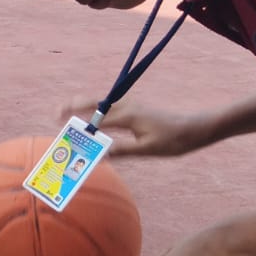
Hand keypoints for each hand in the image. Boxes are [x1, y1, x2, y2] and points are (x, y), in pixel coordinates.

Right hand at [60, 97, 209, 156]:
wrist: (198, 127)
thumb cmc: (175, 140)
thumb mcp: (148, 150)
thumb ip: (122, 150)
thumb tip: (99, 154)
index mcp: (127, 116)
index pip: (96, 120)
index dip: (78, 126)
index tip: (61, 129)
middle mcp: (127, 106)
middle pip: (93, 102)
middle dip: (73, 105)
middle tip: (57, 113)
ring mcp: (132, 105)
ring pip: (101, 102)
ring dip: (84, 105)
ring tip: (68, 112)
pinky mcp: (137, 108)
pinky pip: (110, 105)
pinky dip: (96, 109)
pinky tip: (94, 117)